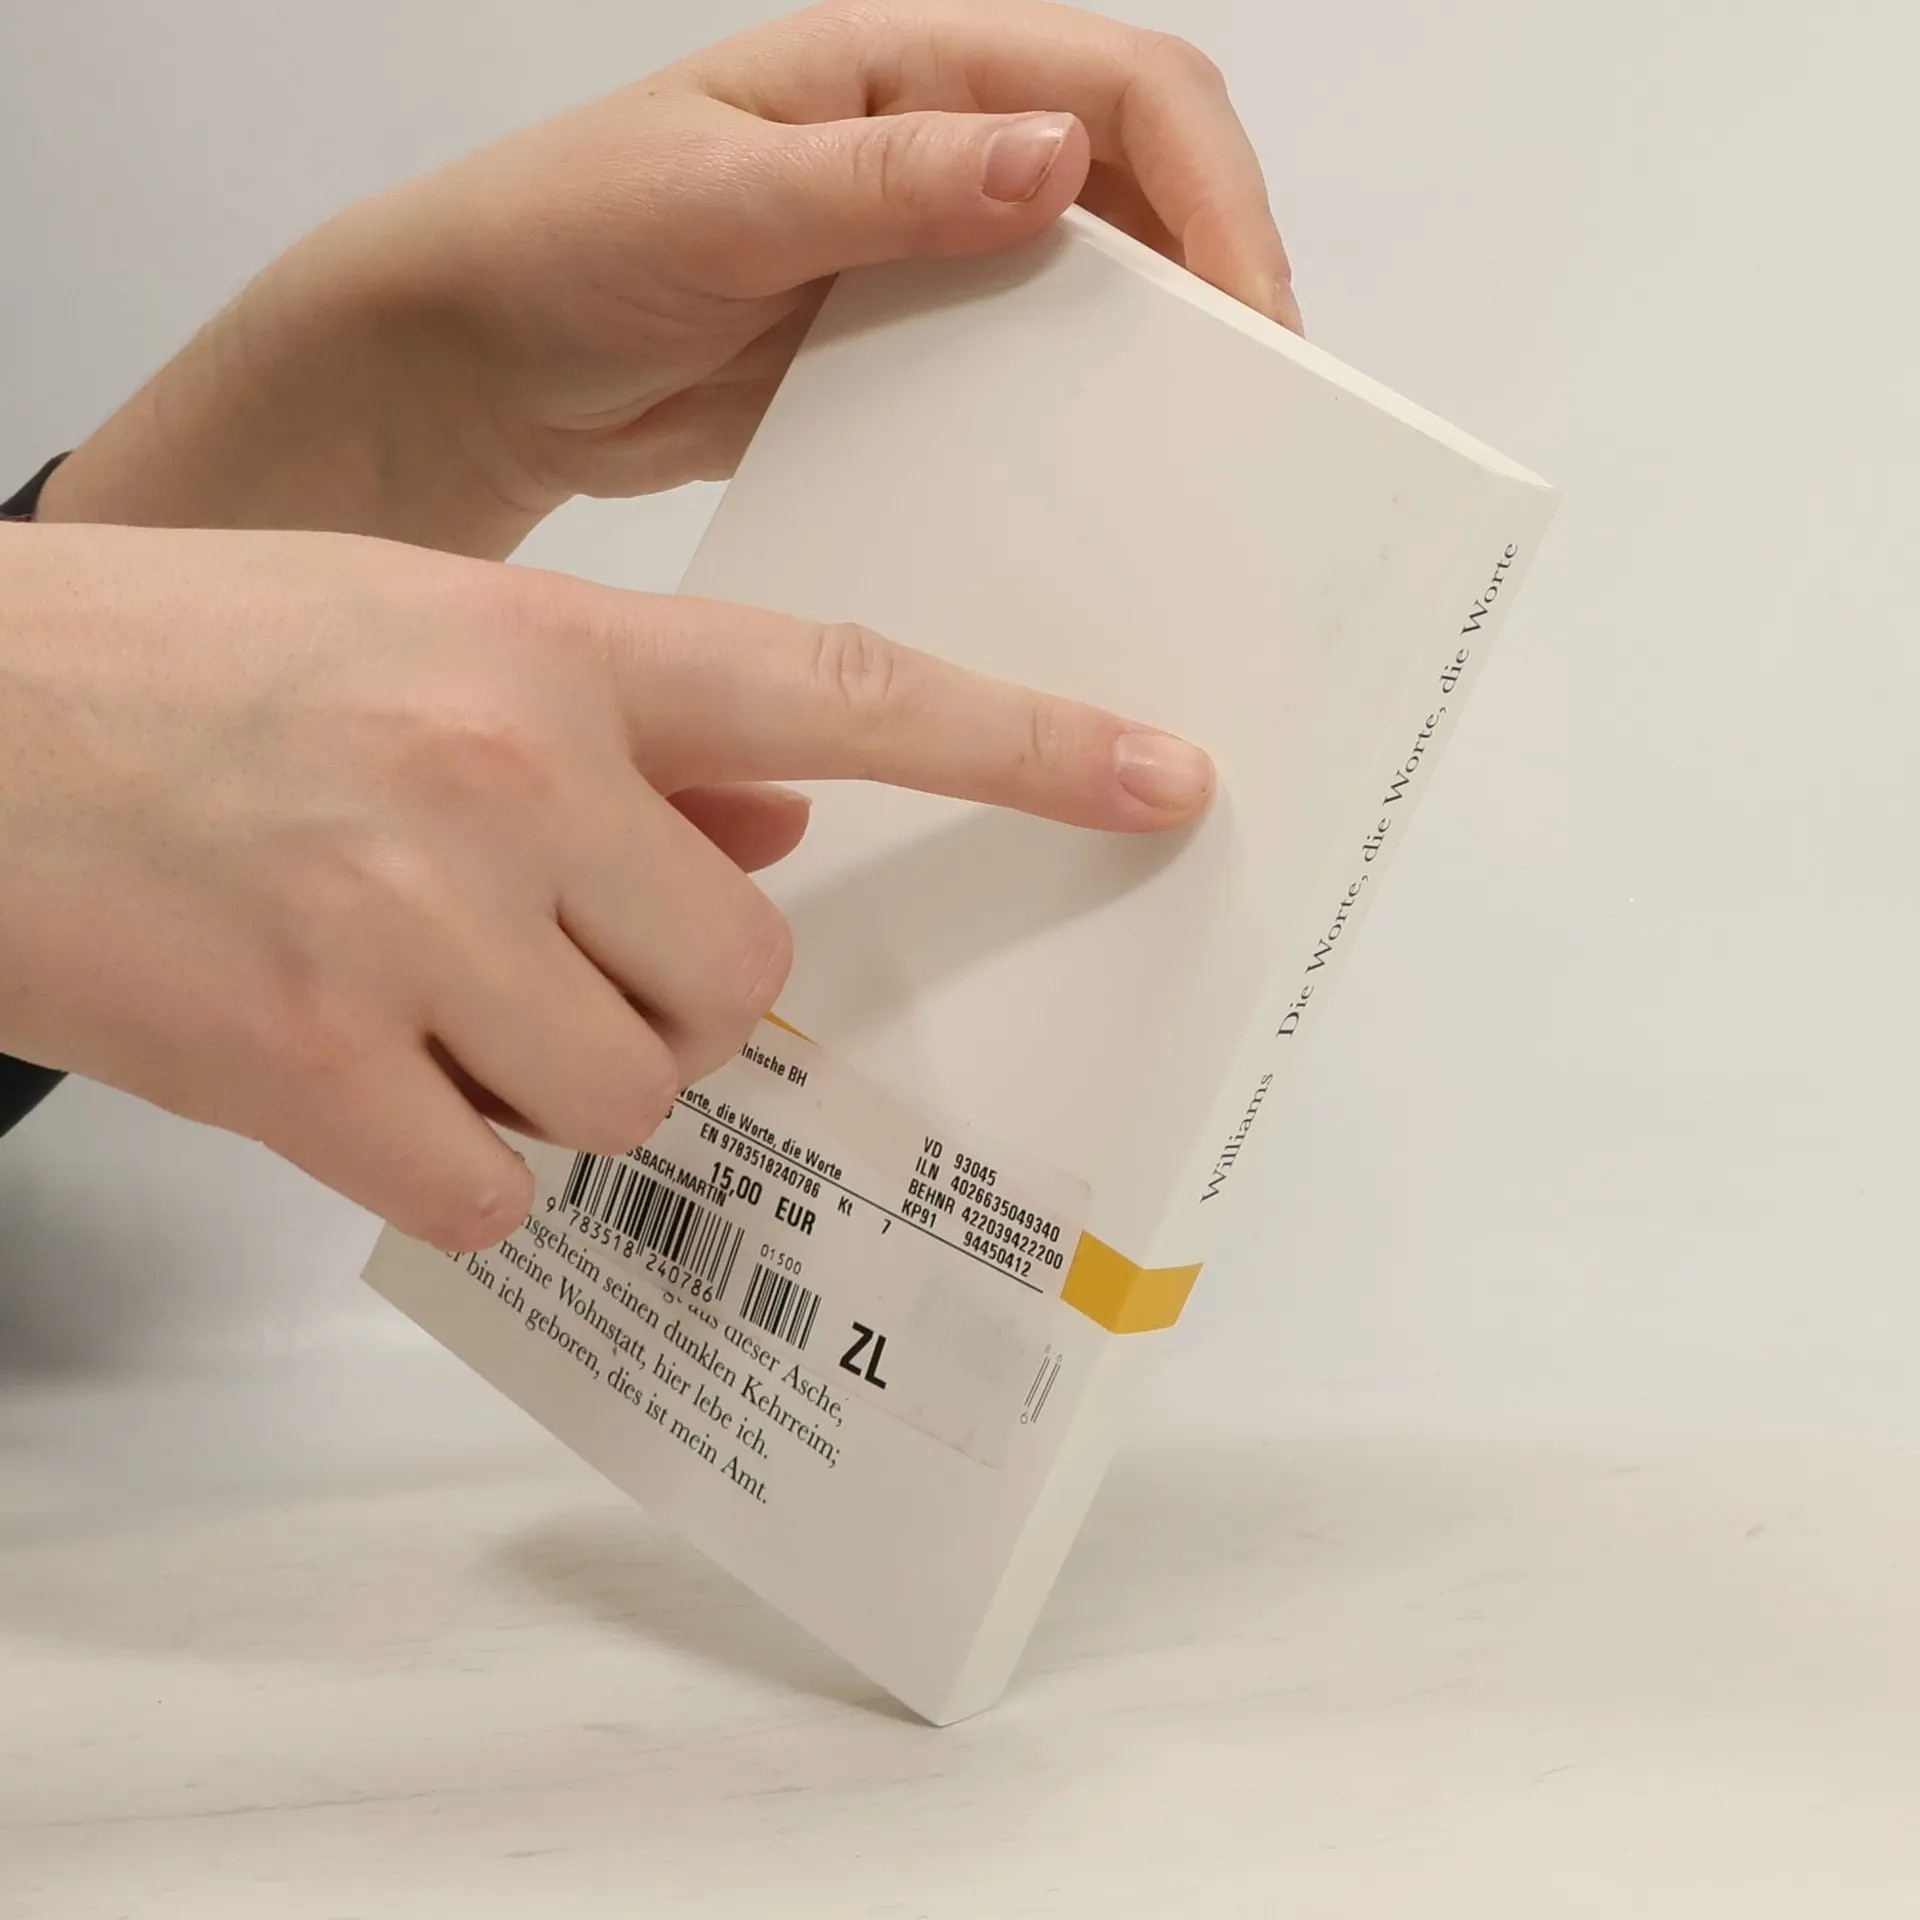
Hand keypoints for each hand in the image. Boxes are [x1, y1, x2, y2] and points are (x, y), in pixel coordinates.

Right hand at [0, 524, 1211, 1246]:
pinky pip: (492, 1180)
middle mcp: (506, 780)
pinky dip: (451, 1154)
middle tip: (559, 955)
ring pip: (629, 1091)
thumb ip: (627, 739)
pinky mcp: (313, 1067)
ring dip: (559, 1075)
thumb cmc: (190, 670)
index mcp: (549, 653)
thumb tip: (778, 830)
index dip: (1023, 742)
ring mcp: (414, 928)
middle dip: (679, 996)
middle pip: (741, 977)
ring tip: (424, 994)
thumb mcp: (422, 635)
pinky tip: (360, 1072)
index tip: (1161, 778)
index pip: (843, 690)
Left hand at [41, 0, 1296, 554]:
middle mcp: (934, 153)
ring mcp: (920, 260)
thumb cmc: (559, 241)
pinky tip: (1073, 496)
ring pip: (1090, 294)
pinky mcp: (895, 355)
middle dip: (1216, 287)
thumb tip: (1056, 160)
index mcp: (903, 71)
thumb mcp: (715, 196)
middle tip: (1254, 418)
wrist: (474, 363)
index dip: (1216, 197)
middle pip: (1139, 193)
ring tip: (1190, 468)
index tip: (1251, 325)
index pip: (1126, 92)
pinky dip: (1062, 429)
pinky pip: (1015, 381)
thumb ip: (882, 181)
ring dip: (1150, 367)